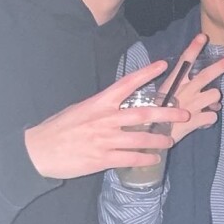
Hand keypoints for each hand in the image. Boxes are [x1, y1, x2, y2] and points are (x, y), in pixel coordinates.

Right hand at [24, 60, 188, 179]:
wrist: (39, 150)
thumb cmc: (58, 128)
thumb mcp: (79, 109)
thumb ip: (100, 107)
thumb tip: (116, 104)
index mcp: (99, 103)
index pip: (126, 84)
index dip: (146, 73)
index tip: (163, 65)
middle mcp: (105, 119)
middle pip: (142, 114)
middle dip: (166, 113)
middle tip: (184, 113)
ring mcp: (104, 140)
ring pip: (140, 139)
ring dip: (159, 139)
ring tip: (171, 140)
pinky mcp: (102, 159)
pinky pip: (129, 158)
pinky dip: (145, 158)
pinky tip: (154, 159)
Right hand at [160, 33, 223, 144]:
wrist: (152, 136)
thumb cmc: (158, 115)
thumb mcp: (166, 96)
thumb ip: (186, 90)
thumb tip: (210, 91)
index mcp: (174, 83)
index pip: (184, 61)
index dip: (194, 48)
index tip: (203, 36)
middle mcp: (184, 91)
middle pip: (208, 74)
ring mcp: (191, 105)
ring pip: (216, 95)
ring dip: (214, 102)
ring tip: (204, 108)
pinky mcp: (196, 120)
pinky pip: (213, 116)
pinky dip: (209, 120)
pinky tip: (200, 122)